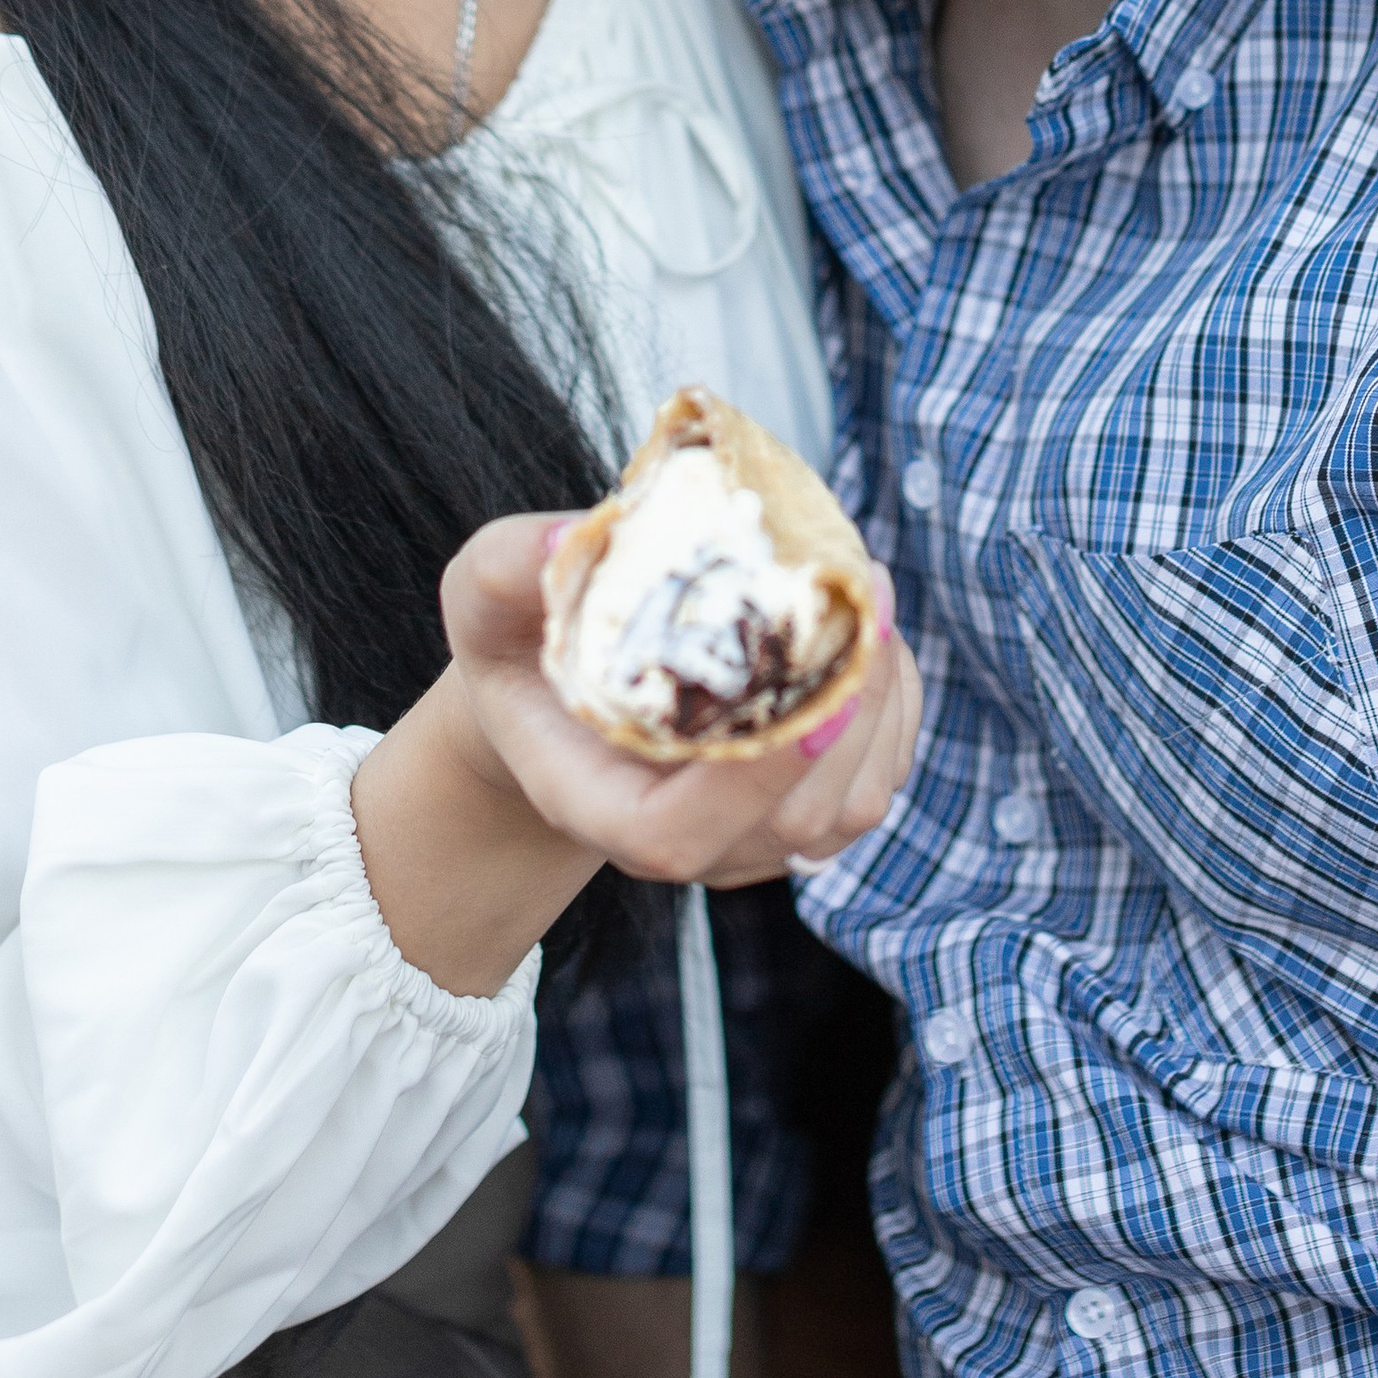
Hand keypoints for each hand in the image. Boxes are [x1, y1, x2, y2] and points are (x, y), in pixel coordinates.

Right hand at [443, 513, 919, 891]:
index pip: (679, 836)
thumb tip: (576, 535)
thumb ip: (512, 566)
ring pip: (849, 805)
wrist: (559, 690)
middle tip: (866, 590)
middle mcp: (682, 842)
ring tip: (873, 593)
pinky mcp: (799, 813)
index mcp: (598, 806)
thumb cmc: (521, 643)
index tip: (809, 699)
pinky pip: (873, 779)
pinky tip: (874, 631)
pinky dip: (893, 708)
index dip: (750, 784)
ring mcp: (747, 839)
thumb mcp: (485, 593)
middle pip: (793, 821)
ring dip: (882, 702)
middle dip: (852, 711)